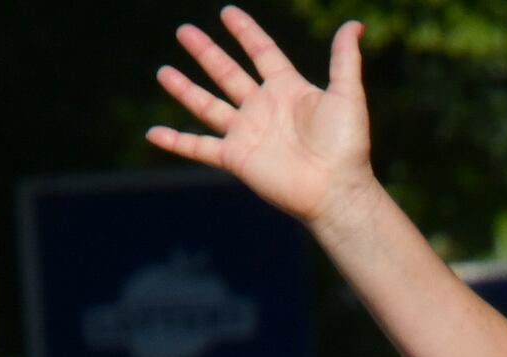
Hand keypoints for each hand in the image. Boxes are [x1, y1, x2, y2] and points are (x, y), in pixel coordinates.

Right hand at [148, 9, 377, 229]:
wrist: (336, 189)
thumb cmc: (346, 144)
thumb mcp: (347, 94)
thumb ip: (344, 58)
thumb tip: (353, 24)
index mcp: (288, 89)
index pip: (262, 52)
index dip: (246, 32)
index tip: (227, 12)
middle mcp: (263, 108)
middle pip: (227, 73)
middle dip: (206, 52)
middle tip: (184, 31)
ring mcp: (247, 133)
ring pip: (207, 105)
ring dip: (184, 89)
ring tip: (162, 72)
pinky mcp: (235, 157)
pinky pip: (198, 147)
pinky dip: (175, 142)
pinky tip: (153, 134)